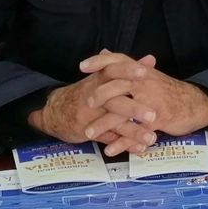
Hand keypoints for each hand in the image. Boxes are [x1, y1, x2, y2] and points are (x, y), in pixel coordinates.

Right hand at [28, 50, 159, 152]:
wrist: (54, 112)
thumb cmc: (85, 92)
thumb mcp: (102, 77)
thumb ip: (128, 69)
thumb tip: (151, 59)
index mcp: (99, 80)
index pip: (113, 71)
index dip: (128, 70)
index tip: (145, 72)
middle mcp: (95, 98)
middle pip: (115, 101)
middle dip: (134, 109)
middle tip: (153, 115)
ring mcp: (92, 116)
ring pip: (114, 124)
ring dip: (133, 132)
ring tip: (151, 138)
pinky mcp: (91, 132)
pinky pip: (109, 139)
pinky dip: (125, 145)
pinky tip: (140, 149)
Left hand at [78, 52, 207, 155]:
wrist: (196, 104)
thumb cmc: (168, 91)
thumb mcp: (149, 74)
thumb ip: (125, 66)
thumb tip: (105, 52)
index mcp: (142, 72)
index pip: (119, 61)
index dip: (100, 62)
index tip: (82, 66)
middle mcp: (146, 83)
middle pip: (119, 85)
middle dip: (100, 94)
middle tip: (86, 104)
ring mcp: (152, 102)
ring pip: (124, 112)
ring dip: (105, 124)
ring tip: (88, 133)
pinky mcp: (159, 119)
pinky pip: (136, 131)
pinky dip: (123, 142)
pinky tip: (110, 149)